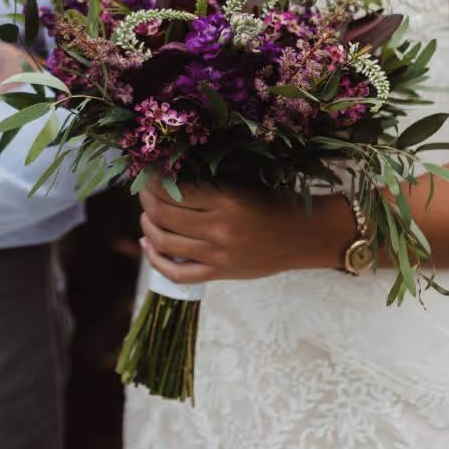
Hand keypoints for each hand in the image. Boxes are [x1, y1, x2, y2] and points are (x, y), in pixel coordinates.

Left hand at [138, 181, 352, 282]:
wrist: (305, 236)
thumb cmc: (276, 204)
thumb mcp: (245, 185)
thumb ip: (211, 185)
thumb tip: (169, 179)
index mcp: (227, 199)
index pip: (176, 190)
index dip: (155, 181)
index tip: (149, 174)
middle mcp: (219, 228)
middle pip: (164, 214)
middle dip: (146, 200)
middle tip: (143, 192)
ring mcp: (217, 254)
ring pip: (164, 242)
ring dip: (147, 226)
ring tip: (146, 216)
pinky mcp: (219, 273)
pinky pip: (177, 273)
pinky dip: (156, 260)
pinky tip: (148, 245)